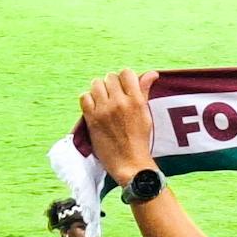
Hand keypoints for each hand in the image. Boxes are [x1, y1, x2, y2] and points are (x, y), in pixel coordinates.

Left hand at [81, 69, 158, 186]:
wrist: (130, 163)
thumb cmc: (140, 140)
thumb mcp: (146, 114)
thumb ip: (144, 92)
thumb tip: (151, 73)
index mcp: (136, 100)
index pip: (126, 73)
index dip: (124, 78)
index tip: (124, 87)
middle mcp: (120, 102)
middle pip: (110, 77)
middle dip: (112, 84)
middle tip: (114, 96)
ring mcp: (104, 110)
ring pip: (96, 84)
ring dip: (99, 90)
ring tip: (103, 100)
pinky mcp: (92, 119)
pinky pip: (84, 97)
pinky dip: (88, 99)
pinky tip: (94, 107)